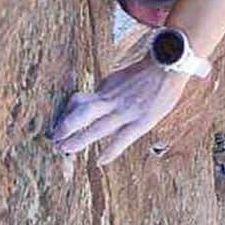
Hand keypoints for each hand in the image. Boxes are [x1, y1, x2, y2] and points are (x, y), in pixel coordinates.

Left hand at [49, 56, 193, 164]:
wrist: (170, 63)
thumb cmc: (148, 71)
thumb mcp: (123, 77)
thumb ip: (110, 90)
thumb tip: (96, 100)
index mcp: (108, 87)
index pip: (80, 100)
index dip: (68, 113)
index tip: (60, 123)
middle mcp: (113, 99)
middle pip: (82, 113)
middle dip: (66, 126)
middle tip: (53, 138)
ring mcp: (126, 110)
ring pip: (97, 127)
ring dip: (79, 140)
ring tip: (65, 150)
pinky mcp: (142, 120)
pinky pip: (121, 139)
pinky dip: (109, 151)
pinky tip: (100, 161)